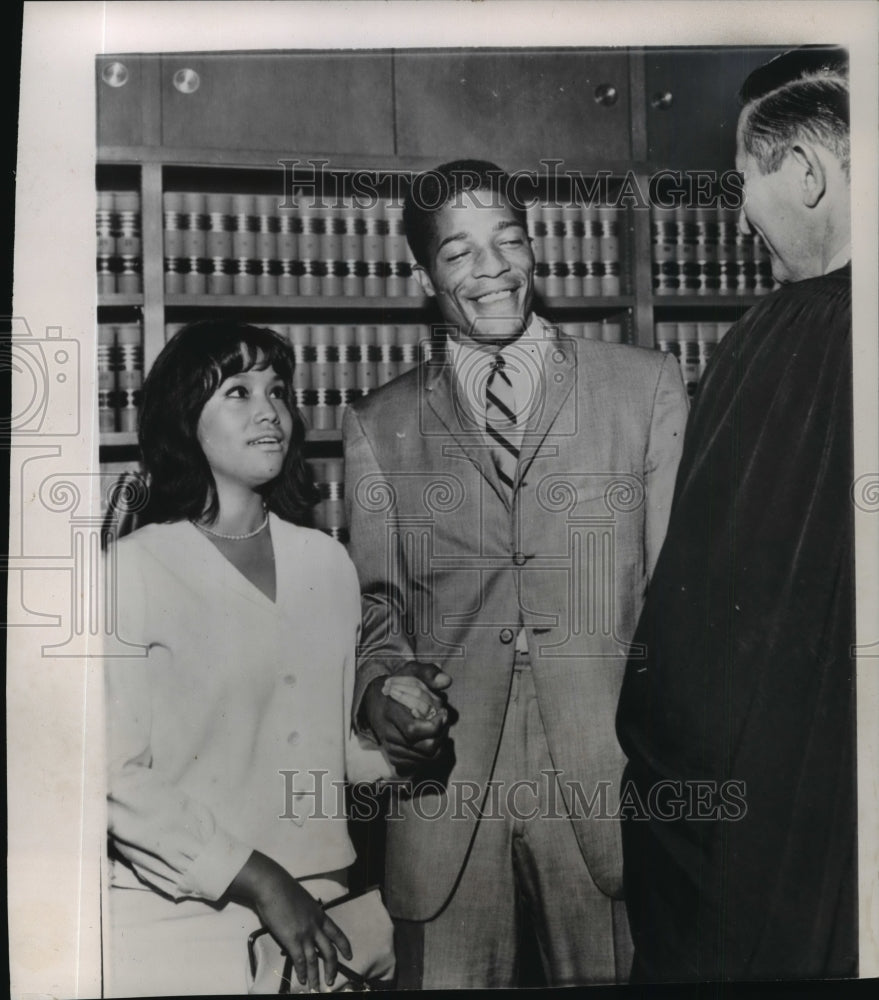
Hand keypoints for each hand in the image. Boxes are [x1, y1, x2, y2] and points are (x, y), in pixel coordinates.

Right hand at [228, 851, 351, 989]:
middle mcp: (316, 926)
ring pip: (315, 960)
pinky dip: (302, 972)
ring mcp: (305, 934)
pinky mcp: (292, 939)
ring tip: (316, 987)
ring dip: (316, 976)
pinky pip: (300, 960)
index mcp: (320, 914)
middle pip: (329, 951)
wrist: (273, 886)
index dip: (344, 946)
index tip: (349, 956)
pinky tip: (302, 980)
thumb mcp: (303, 901)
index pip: (337, 933)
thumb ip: (306, 915)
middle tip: (331, 980)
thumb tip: (301, 924)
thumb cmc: (284, 890)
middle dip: (332, 968)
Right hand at [362, 661, 451, 773]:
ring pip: (425, 758)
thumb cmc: (398, 685)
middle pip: (424, 748)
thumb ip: (429, 672)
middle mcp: (388, 734)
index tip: (443, 713)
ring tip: (438, 728)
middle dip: (441, 736)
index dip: (434, 726)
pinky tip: (430, 738)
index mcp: (390, 712)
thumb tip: (446, 681)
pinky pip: (419, 764)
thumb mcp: (411, 671)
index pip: (413, 731)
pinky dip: (430, 754)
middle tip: (443, 721)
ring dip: (439, 744)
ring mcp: (391, 748)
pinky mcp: (395, 758)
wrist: (375, 701)